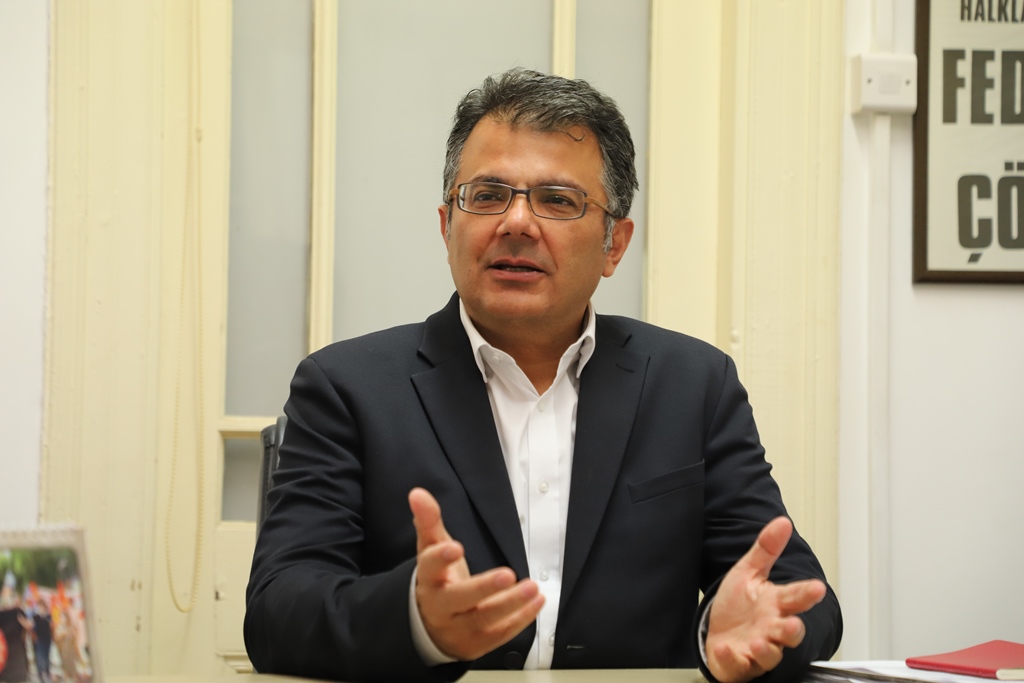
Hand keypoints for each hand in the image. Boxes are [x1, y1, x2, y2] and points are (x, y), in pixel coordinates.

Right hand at [409, 487, 543, 660]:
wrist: (430, 628)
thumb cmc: (437, 581)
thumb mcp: (431, 550)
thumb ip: (428, 521)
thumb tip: (417, 492)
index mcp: (428, 581)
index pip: (429, 568)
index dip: (441, 558)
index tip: (456, 547)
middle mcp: (440, 607)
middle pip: (460, 598)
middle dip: (484, 587)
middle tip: (507, 574)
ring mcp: (458, 629)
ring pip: (484, 618)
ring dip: (511, 604)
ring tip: (533, 588)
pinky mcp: (477, 644)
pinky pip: (500, 634)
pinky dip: (521, 619)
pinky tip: (537, 602)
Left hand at [705, 516, 825, 682]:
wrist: (718, 633)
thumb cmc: (738, 606)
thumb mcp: (748, 572)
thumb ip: (766, 548)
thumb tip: (782, 522)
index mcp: (776, 604)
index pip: (796, 597)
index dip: (807, 593)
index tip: (817, 587)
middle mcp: (771, 629)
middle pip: (789, 632)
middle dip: (793, 630)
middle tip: (793, 624)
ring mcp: (757, 649)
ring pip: (770, 654)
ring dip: (767, 649)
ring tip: (760, 641)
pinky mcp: (739, 664)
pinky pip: (738, 665)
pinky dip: (733, 659)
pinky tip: (727, 650)